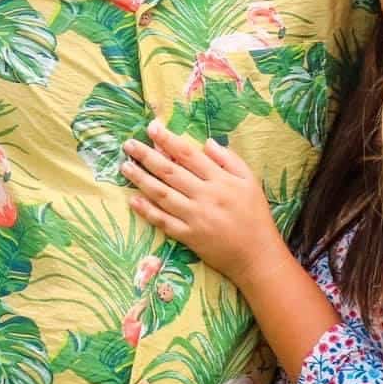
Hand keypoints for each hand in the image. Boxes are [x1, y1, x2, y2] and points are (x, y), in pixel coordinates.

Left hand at [120, 123, 280, 283]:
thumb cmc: (255, 215)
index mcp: (220, 180)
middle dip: (147, 156)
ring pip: (162, 194)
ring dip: (141, 179)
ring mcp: (195, 217)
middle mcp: (205, 196)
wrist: (257, 255)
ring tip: (125, 167)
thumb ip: (229, 159)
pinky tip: (132, 200)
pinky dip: (147, 211)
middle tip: (129, 145)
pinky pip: (163, 221)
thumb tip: (206, 142)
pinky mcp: (188, 236)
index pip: (188, 155)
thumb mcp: (250, 181)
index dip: (168, 140)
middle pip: (170, 172)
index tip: (152, 128)